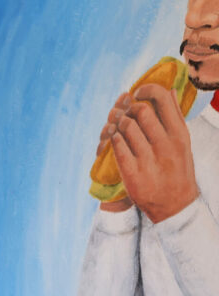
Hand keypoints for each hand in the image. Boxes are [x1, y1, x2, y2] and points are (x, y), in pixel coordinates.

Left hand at [107, 85, 198, 222]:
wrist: (174, 205)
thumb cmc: (177, 169)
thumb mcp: (183, 142)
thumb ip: (175, 116)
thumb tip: (170, 90)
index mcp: (180, 134)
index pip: (162, 99)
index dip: (145, 90)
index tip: (137, 93)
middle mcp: (166, 145)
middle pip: (140, 111)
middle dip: (127, 108)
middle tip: (123, 113)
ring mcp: (150, 159)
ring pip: (126, 127)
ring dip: (117, 123)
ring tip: (117, 126)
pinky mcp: (133, 173)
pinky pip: (117, 146)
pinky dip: (112, 139)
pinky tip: (114, 139)